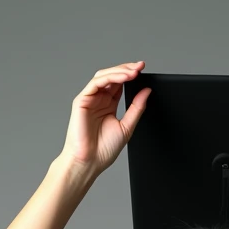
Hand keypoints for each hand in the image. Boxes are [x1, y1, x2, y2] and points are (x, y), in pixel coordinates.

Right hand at [58, 61, 151, 179]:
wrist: (90, 162)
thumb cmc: (104, 149)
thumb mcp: (127, 126)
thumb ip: (137, 108)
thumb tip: (146, 92)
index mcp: (109, 105)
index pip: (120, 84)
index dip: (131, 75)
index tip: (143, 70)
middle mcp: (99, 99)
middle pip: (112, 76)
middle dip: (126, 69)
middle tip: (140, 67)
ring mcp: (90, 99)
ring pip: (104, 76)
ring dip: (119, 71)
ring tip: (133, 72)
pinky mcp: (82, 100)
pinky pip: (96, 83)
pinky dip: (110, 78)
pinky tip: (122, 78)